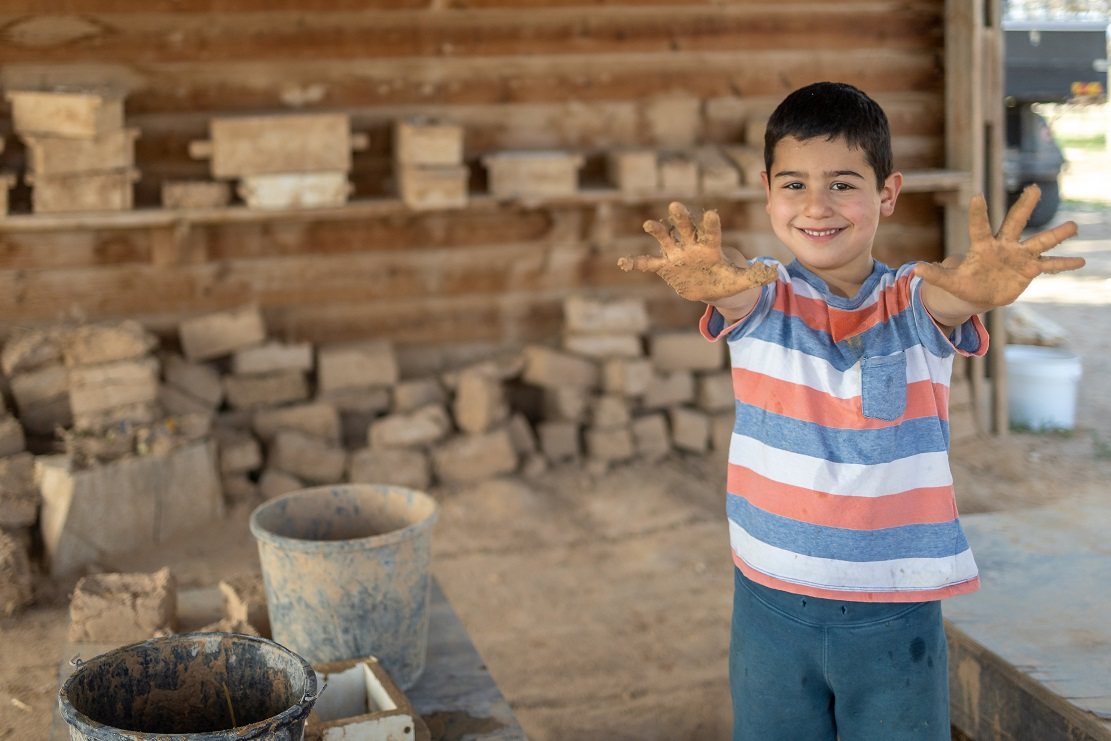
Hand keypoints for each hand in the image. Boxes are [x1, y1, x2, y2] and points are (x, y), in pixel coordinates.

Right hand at [617, 202, 776, 301]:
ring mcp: (676, 254)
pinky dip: (636, 263)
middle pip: (686, 228)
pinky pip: (648, 263)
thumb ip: (756, 275)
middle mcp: (691, 245)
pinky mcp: (664, 266)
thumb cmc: (727, 280)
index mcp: (710, 246)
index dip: (710, 224)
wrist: (710, 287)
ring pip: (666, 239)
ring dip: (658, 232)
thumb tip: (776, 273)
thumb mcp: (742, 280)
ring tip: (650, 224)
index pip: (711, 232)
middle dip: (681, 218)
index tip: (710, 213)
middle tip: (677, 205)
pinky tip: (623, 262)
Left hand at [914, 185, 1084, 308]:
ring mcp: (1019, 256)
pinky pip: (1049, 266)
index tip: (976, 196)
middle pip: (1014, 223)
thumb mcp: (949, 281)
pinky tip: (1081, 261)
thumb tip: (915, 270)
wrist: (979, 292)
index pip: (979, 227)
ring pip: (1039, 242)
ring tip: (1074, 225)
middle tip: (1033, 188)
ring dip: (1056, 235)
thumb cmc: (963, 282)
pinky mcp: (1029, 270)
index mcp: (982, 246)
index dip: (977, 214)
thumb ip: (936, 274)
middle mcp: (1003, 245)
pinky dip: (1063, 264)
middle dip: (1023, 207)